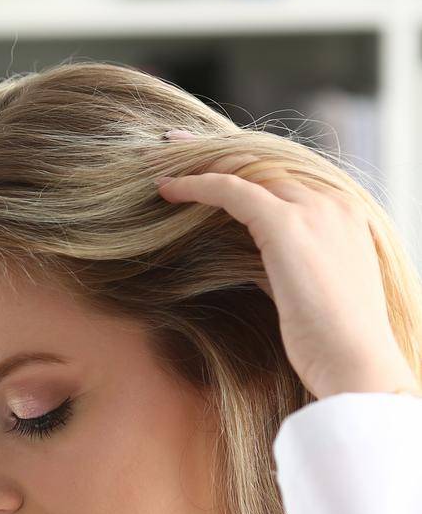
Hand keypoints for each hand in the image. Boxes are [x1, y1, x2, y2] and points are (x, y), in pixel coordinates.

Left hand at [153, 141, 419, 401]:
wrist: (355, 364)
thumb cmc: (331, 344)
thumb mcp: (305, 292)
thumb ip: (282, 266)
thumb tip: (253, 264)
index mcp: (342, 212)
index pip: (281, 174)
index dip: (238, 164)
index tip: (202, 164)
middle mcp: (332, 201)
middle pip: (262, 161)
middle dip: (212, 151)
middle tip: (171, 149)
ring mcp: (314, 209)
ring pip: (245, 167)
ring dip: (198, 163)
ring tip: (159, 162)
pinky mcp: (288, 225)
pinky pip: (232, 191)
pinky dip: (196, 186)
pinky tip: (166, 191)